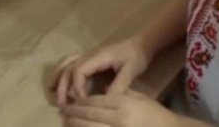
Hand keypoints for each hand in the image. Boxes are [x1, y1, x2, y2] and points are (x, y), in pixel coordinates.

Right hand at [49, 37, 151, 106]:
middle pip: (69, 68)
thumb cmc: (136, 57)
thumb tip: (105, 102)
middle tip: (61, 104)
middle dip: (63, 86)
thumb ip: (119, 86)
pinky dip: (63, 73)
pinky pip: (71, 64)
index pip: (79, 70)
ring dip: (59, 78)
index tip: (82, 102)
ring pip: (67, 64)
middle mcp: (89, 55)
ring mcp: (88, 56)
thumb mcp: (130, 71)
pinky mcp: (90, 59)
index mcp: (98, 57)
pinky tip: (58, 82)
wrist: (141, 44)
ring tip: (52, 93)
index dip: (77, 87)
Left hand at [62, 90, 189, 126]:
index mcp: (123, 104)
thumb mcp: (138, 98)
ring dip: (76, 125)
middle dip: (73, 113)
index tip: (71, 101)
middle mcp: (119, 118)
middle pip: (89, 114)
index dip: (80, 101)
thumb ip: (119, 95)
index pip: (95, 101)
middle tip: (62, 112)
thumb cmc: (155, 114)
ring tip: (66, 123)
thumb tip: (99, 95)